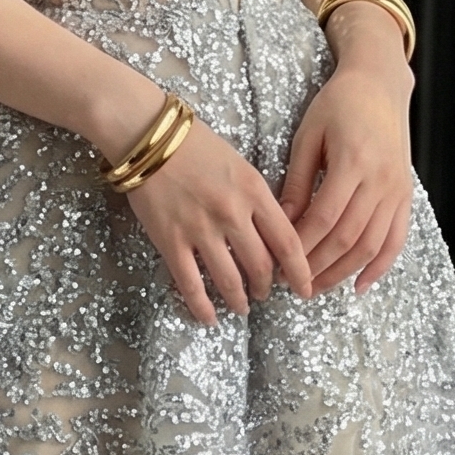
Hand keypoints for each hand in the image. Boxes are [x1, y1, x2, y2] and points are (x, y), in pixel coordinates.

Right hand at [126, 117, 314, 325]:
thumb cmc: (196, 145)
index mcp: (254, 192)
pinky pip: (190, 283)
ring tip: (242, 306)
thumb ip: (258, 199)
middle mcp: (232, 214)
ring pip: (229, 279)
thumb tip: (272, 235)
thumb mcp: (240, 166)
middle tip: (265, 292)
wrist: (149, 136)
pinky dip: (202, 306)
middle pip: (261, 265)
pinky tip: (209, 318)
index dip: (300, 271)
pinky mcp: (171, 241)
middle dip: (266, 286)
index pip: (287, 241)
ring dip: (239, 299)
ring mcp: (201, 230)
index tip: (305, 288)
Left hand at [279, 37, 414, 294]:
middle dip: (318, 265)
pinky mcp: (406, 195)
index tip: (279, 261)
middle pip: (348, 237)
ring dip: (344, 272)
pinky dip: (380, 267)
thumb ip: (297, 180)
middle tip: (292, 283)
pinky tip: (360, 285)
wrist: (379, 85)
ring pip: (372, 245)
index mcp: (353, 161)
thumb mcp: (308, 135)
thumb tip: (282, 223)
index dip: (302, 244)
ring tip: (317, 287)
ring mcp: (397, 190)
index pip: (325, 217)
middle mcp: (380, 180)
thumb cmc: (338, 104)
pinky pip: (397, 239)